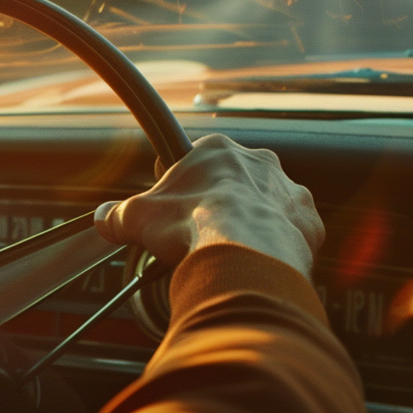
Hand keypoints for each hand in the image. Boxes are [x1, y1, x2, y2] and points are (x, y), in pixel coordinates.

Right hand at [93, 134, 323, 278]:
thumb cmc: (193, 227)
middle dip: (218, 202)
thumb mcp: (138, 217)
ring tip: (232, 251)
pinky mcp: (307, 221)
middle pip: (233, 180)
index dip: (180, 180)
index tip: (172, 200)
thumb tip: (104, 218)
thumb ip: (118, 215)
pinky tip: (260, 260)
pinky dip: (278, 243)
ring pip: (265, 203)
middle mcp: (257, 163)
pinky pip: (292, 230)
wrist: (245, 256)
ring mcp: (286, 191)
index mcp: (216, 151)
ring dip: (251, 221)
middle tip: (200, 230)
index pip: (194, 157)